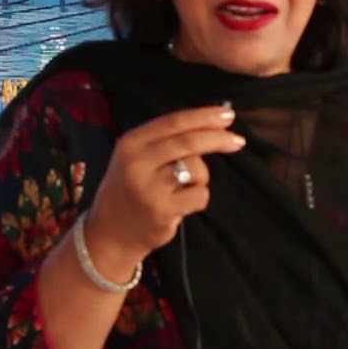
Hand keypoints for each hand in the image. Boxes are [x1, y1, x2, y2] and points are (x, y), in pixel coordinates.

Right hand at [85, 105, 244, 270]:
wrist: (110, 233)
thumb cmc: (131, 189)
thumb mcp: (136, 157)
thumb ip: (166, 140)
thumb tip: (212, 124)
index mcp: (131, 142)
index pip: (174, 121)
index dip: (204, 116)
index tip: (227, 115)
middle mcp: (137, 162)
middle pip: (189, 142)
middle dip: (218, 139)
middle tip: (238, 141)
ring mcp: (148, 187)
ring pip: (197, 170)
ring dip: (201, 178)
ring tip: (182, 189)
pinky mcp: (161, 210)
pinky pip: (199, 195)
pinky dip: (198, 199)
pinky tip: (180, 205)